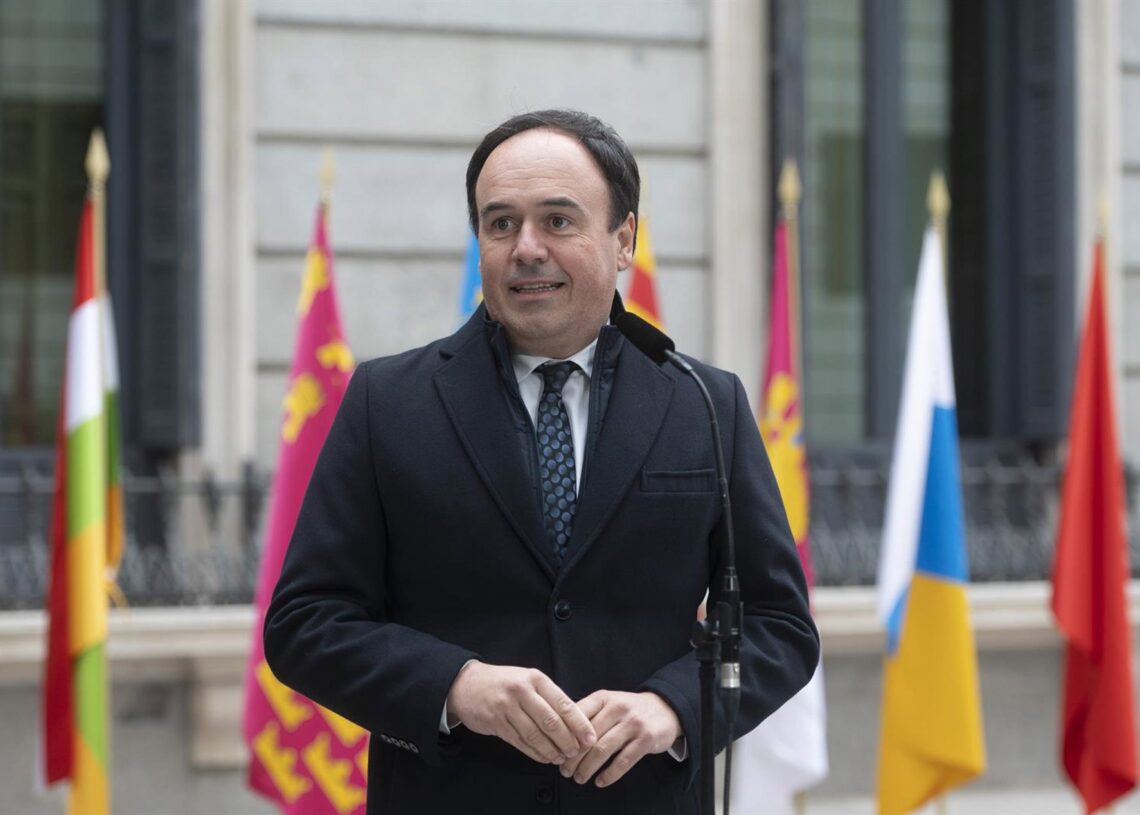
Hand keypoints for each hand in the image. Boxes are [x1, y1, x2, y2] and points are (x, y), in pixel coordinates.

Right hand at [446, 662, 596, 764]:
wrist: (466, 684)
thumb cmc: (504, 683)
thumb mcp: (528, 680)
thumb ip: (548, 697)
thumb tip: (575, 721)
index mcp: (535, 678)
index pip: (564, 703)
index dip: (580, 724)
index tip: (590, 738)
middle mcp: (522, 691)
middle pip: (551, 722)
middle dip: (567, 741)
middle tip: (576, 752)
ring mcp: (507, 707)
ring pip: (535, 735)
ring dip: (551, 750)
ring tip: (561, 758)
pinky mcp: (496, 722)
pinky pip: (520, 742)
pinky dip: (535, 753)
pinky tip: (544, 757)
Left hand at [559, 690, 681, 787]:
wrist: (664, 708)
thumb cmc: (628, 710)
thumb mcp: (608, 703)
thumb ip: (588, 714)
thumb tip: (560, 735)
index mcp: (603, 698)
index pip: (577, 715)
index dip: (564, 736)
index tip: (556, 751)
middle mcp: (618, 708)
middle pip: (588, 736)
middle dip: (573, 757)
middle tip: (564, 770)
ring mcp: (633, 723)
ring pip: (603, 749)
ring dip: (587, 768)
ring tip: (579, 778)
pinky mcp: (646, 739)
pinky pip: (623, 761)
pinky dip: (609, 774)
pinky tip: (600, 781)